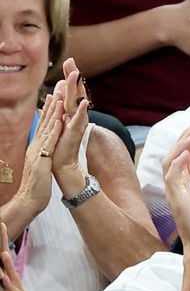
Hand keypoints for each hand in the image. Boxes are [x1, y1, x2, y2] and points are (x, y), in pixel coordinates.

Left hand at [0, 223, 31, 290]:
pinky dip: (10, 287)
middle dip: (3, 247)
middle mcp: (13, 289)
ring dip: (7, 265)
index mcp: (4, 288)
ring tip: (2, 253)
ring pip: (12, 278)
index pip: (0, 265)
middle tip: (2, 228)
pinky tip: (5, 278)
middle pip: (7, 265)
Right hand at [14, 98, 60, 216]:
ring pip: (47, 129)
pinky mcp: (41, 161)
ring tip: (59, 99)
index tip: (54, 97)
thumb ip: (42, 154)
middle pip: (44, 123)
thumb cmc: (37, 185)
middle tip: (57, 90)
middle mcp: (35, 147)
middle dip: (51, 106)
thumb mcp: (41, 165)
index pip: (44, 126)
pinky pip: (49, 144)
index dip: (49, 111)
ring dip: (53, 114)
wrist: (29, 200)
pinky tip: (60, 122)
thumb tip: (45, 147)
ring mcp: (37, 153)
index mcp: (37, 147)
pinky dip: (54, 132)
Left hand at [49, 70, 89, 176]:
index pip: (72, 90)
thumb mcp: (60, 121)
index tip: (69, 61)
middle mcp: (76, 115)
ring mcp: (77, 122)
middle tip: (72, 62)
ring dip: (77, 88)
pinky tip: (85, 103)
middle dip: (73, 76)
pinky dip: (82, 111)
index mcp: (72, 112)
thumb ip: (60, 106)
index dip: (71, 76)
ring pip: (77, 102)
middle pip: (76, 92)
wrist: (64, 162)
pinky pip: (79, 120)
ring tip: (76, 75)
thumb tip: (56, 91)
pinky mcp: (75, 132)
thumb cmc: (61, 143)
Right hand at [163, 120, 189, 250]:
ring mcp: (174, 191)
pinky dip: (179, 162)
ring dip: (181, 145)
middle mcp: (175, 185)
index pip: (181, 155)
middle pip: (173, 153)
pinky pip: (172, 176)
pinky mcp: (176, 198)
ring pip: (169, 161)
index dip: (189, 139)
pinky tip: (189, 151)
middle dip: (185, 136)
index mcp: (182, 183)